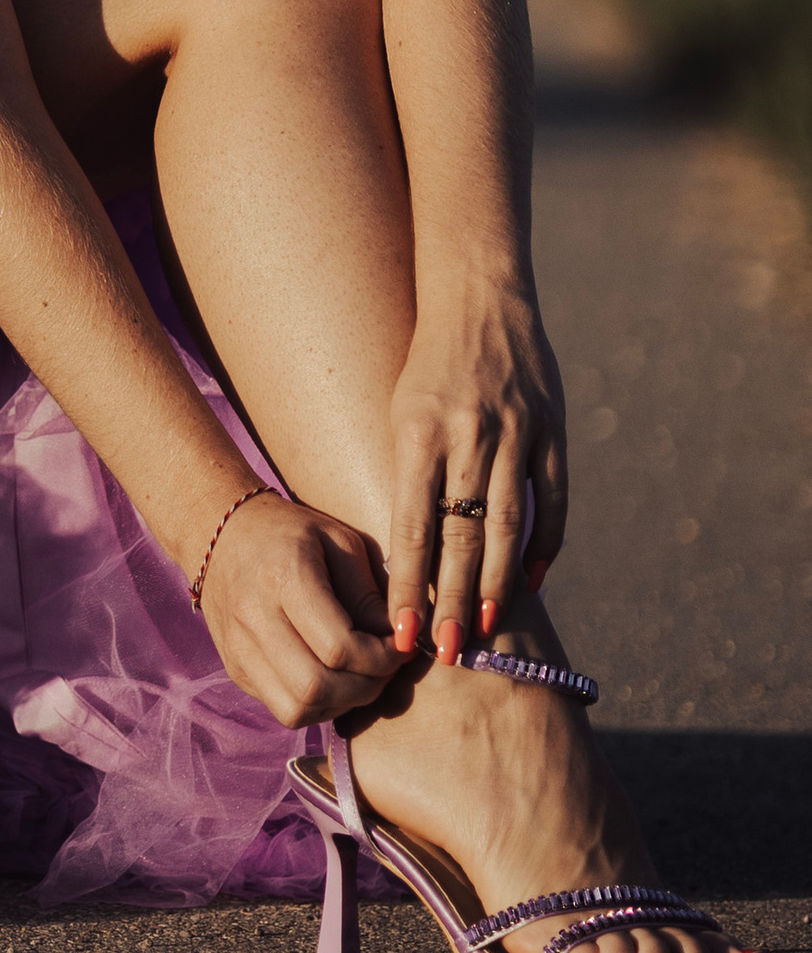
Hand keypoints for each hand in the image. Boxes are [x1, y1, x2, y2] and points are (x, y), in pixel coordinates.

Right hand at [197, 493, 397, 729]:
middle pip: (316, 686)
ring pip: (297, 709)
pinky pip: (283, 709)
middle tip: (384, 667)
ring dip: (341, 703)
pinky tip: (332, 678)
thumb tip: (400, 640)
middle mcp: (253, 617)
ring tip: (359, 676)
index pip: (339, 647)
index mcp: (283, 577)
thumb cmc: (292, 533)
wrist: (222, 535)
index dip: (383, 658)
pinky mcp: (235, 669)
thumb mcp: (339, 541)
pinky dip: (317, 706)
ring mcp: (238, 648)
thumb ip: (369, 592)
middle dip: (366, 688)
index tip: (400, 646)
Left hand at [385, 295, 567, 659]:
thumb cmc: (428, 365)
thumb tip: (411, 554)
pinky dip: (542, 544)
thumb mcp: (401, 412)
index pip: (411, 524)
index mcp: (417, 431)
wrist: (480, 299)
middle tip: (445, 653)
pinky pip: (551, 500)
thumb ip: (411, 476)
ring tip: (485, 627)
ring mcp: (515, 434)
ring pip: (506, 524)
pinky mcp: (551, 431)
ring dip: (495, 582)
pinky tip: (529, 581)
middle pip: (459, 534)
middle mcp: (466, 436)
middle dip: (450, 598)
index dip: (407, 583)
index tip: (400, 632)